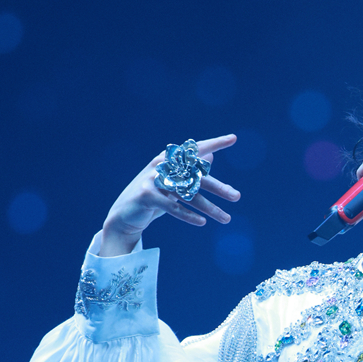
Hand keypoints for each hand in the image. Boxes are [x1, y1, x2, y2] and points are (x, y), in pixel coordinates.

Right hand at [99, 134, 240, 256]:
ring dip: (209, 208)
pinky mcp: (146, 195)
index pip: (195, 149)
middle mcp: (162, 165)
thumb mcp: (174, 182)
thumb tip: (211, 155)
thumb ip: (191, 169)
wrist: (125, 214)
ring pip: (188, 194)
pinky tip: (202, 222)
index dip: (214, 143)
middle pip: (197, 176)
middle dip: (219, 187)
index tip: (233, 138)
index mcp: (170, 159)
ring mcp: (152, 179)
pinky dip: (188, 215)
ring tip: (226, 218)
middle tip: (237, 197)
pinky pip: (172, 206)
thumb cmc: (154, 196)